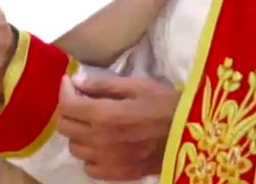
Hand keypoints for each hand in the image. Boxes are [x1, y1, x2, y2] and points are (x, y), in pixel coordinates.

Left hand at [57, 75, 178, 179]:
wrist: (191, 134)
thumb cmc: (166, 105)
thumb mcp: (137, 86)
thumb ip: (104, 85)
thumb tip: (78, 83)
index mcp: (104, 115)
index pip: (67, 105)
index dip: (64, 90)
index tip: (69, 82)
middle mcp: (99, 140)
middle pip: (65, 127)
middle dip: (69, 109)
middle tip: (80, 100)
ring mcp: (107, 160)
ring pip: (75, 148)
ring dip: (78, 133)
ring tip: (92, 123)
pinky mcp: (117, 174)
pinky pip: (89, 168)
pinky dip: (90, 156)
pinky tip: (101, 145)